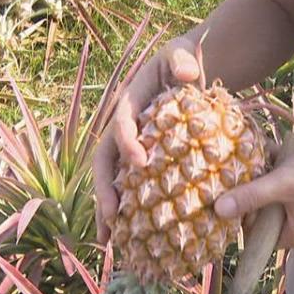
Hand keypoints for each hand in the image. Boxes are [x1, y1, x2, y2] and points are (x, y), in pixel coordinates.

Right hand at [91, 36, 200, 242]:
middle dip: (105, 189)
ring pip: (111, 180)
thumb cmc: (183, 62)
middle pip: (105, 161)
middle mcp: (122, 126)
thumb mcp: (182, 53)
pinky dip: (126, 210)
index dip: (127, 141)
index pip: (122, 123)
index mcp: (130, 101)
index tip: (141, 161)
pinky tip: (128, 237)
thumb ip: (182, 59)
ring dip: (107, 209)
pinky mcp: (141, 159)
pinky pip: (129, 186)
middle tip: (112, 216)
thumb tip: (188, 75)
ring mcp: (129, 145)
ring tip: (109, 240)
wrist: (185, 71)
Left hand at [214, 124, 293, 248]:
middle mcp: (292, 217)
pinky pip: (272, 170)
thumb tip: (217, 210)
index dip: (237, 219)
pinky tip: (244, 143)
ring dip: (249, 174)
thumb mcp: (282, 185)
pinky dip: (262, 159)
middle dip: (241, 193)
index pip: (254, 234)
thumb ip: (250, 197)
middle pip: (256, 210)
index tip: (218, 200)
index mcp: (291, 232)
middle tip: (219, 177)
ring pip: (262, 188)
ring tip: (226, 159)